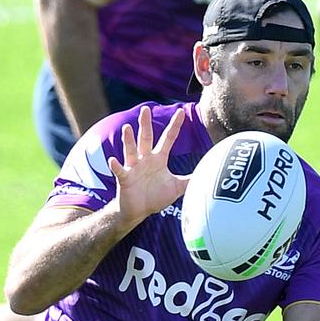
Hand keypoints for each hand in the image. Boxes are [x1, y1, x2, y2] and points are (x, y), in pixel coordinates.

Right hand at [108, 106, 188, 222]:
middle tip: (146, 109)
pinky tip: (113, 159)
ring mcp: (134, 168)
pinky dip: (116, 165)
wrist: (138, 211)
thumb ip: (190, 180)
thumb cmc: (156, 197)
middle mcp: (145, 159)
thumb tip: (207, 174)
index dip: (175, 126)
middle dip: (145, 124)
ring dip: (129, 140)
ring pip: (131, 151)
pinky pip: (120, 170)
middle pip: (146, 138)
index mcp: (158, 159)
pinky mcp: (125, 179)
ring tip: (127, 128)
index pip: (168, 138)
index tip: (181, 112)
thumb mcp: (176, 188)